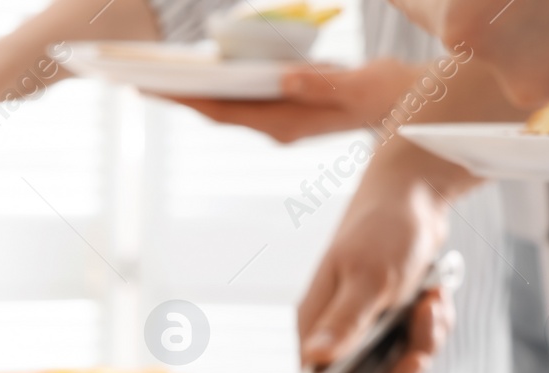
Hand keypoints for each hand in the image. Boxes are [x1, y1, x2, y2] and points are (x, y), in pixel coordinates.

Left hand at [161, 59, 423, 143]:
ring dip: (193, 90)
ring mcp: (281, 117)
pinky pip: (241, 97)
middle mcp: (278, 125)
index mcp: (288, 122)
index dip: (184, 99)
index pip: (223, 111)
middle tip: (133, 76)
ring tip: (154, 73)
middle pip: (215, 109)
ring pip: (225, 104)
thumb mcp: (363, 83)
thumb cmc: (392, 93)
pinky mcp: (286, 107)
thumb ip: (324, 82)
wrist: (414, 107)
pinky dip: (217, 84)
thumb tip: (285, 77)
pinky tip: (197, 72)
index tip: (149, 87)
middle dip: (176, 94)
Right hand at [297, 153, 454, 372]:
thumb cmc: (382, 228)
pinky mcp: (390, 321)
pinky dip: (432, 325)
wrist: (414, 194)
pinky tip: (433, 295)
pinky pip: (416, 344)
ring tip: (430, 301)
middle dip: (405, 366)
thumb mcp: (368, 279)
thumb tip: (314, 361)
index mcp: (315, 329)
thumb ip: (344, 324)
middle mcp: (336, 334)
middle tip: (421, 337)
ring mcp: (365, 329)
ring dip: (426, 340)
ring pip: (399, 365)